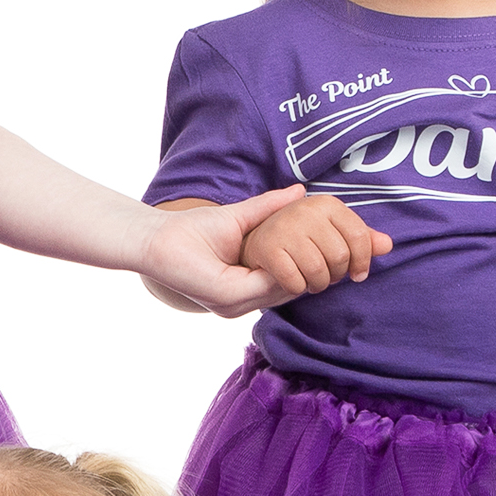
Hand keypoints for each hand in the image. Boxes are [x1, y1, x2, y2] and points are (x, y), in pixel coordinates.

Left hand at [140, 186, 322, 316]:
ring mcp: (234, 304)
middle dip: (319, 269)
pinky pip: (265, 286)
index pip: (292, 283)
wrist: (154, 238)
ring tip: (326, 244)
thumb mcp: (240, 217)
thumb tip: (301, 192)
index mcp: (248, 288)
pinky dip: (283, 270)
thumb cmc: (190, 229)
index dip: (316, 265)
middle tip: (341, 244)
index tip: (337, 242)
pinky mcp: (226, 296)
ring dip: (306, 269)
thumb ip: (270, 208)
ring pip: (285, 290)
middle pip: (294, 290)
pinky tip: (297, 250)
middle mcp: (242, 303)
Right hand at [228, 188, 386, 307]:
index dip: (363, 261)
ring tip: (312, 281)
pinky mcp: (268, 248)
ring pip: (318, 271)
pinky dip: (297, 288)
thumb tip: (388, 245)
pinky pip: (295, 281)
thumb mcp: (334, 232)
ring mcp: (285, 228)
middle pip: (339, 256)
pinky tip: (295, 282)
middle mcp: (306, 211)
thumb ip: (361, 239)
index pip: (359, 236)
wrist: (257, 238)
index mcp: (327, 204)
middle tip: (327, 275)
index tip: (357, 274)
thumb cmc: (303, 237)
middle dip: (337, 275)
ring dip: (317, 285)